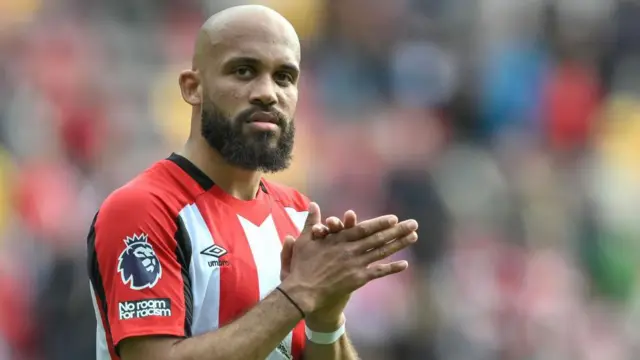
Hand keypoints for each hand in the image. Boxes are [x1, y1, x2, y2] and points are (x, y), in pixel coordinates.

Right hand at [279, 202, 417, 316]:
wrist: (302, 292)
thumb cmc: (302, 266)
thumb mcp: (304, 240)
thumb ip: (311, 222)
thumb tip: (313, 205)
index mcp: (339, 239)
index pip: (363, 228)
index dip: (379, 223)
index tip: (393, 218)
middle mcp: (350, 250)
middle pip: (378, 238)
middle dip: (397, 230)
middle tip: (413, 224)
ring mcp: (355, 265)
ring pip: (381, 252)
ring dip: (398, 244)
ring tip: (413, 237)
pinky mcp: (357, 279)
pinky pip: (377, 272)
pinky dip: (391, 268)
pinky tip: (404, 263)